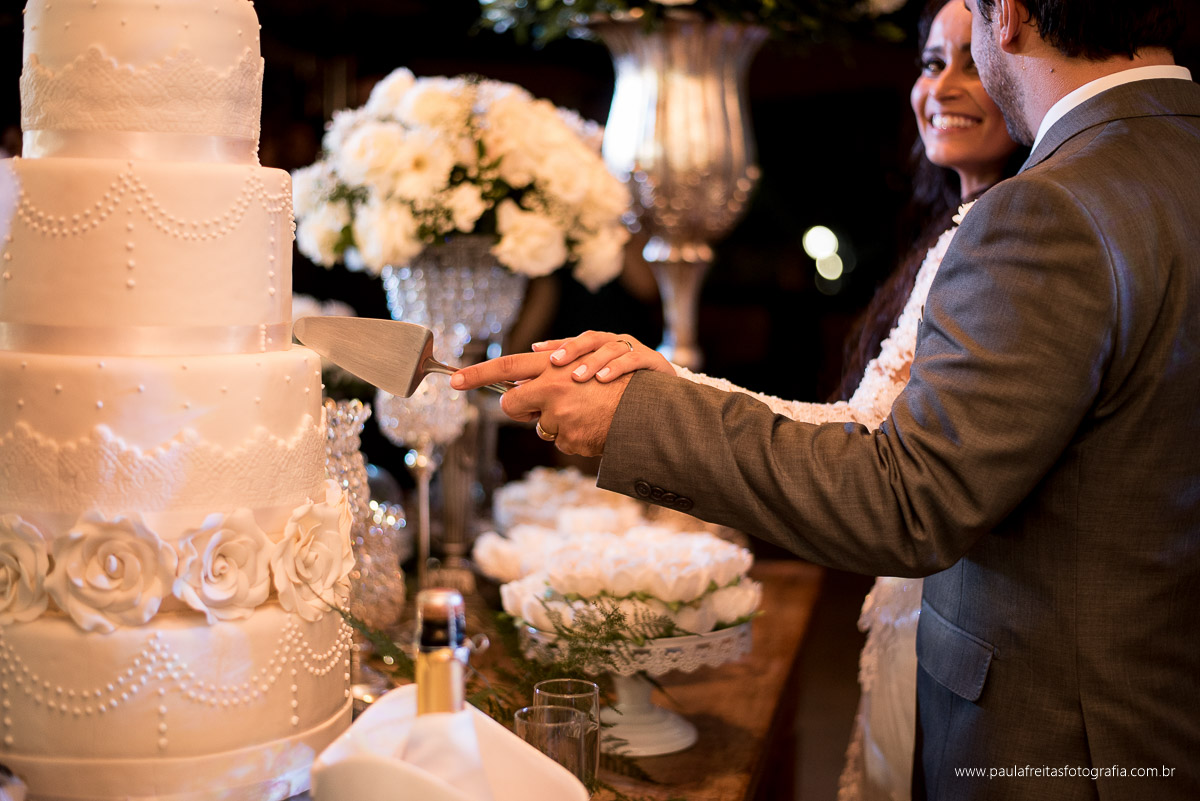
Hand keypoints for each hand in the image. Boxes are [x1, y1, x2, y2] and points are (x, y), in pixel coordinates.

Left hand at [450, 351, 630, 456]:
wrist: (649, 409)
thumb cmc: (617, 385)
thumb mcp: (585, 367)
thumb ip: (554, 369)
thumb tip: (526, 370)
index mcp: (554, 367)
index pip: (507, 366)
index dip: (477, 374)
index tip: (453, 381)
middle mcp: (555, 386)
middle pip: (514, 404)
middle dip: (518, 410)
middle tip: (541, 408)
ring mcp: (563, 414)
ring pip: (541, 427)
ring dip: (557, 425)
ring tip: (585, 415)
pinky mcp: (573, 437)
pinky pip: (561, 442)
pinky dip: (575, 437)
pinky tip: (595, 429)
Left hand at [532, 331, 674, 382]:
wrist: (667, 399)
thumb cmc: (627, 394)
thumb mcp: (599, 387)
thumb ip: (574, 388)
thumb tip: (540, 396)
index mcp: (601, 348)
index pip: (575, 341)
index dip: (555, 343)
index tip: (535, 349)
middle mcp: (616, 343)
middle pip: (591, 338)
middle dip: (571, 348)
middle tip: (554, 362)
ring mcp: (635, 349)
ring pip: (610, 347)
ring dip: (592, 361)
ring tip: (576, 376)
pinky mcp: (652, 360)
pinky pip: (633, 359)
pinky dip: (616, 367)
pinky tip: (603, 378)